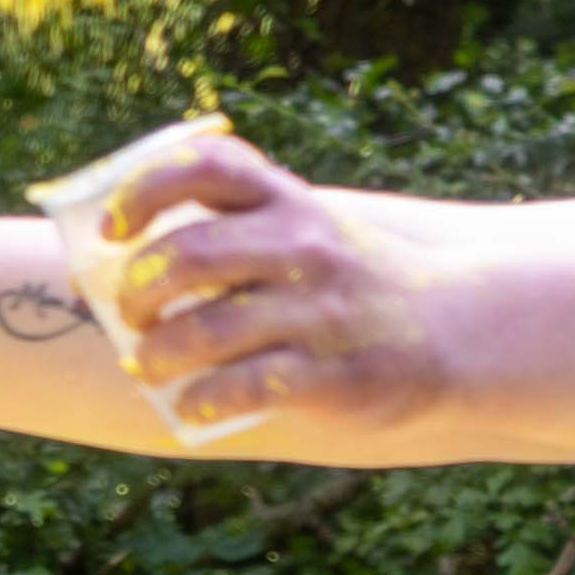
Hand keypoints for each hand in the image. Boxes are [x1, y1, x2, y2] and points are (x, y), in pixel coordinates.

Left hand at [93, 132, 440, 439]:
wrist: (462, 326)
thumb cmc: (353, 282)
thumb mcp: (307, 231)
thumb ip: (236, 230)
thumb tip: (115, 264)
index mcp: (291, 202)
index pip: (209, 167)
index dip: (144, 189)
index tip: (112, 228)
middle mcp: (304, 247)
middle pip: (189, 254)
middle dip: (136, 288)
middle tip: (130, 313)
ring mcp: (320, 311)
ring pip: (205, 330)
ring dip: (156, 352)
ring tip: (147, 363)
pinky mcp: (333, 373)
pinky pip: (245, 388)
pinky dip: (201, 401)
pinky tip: (191, 407)